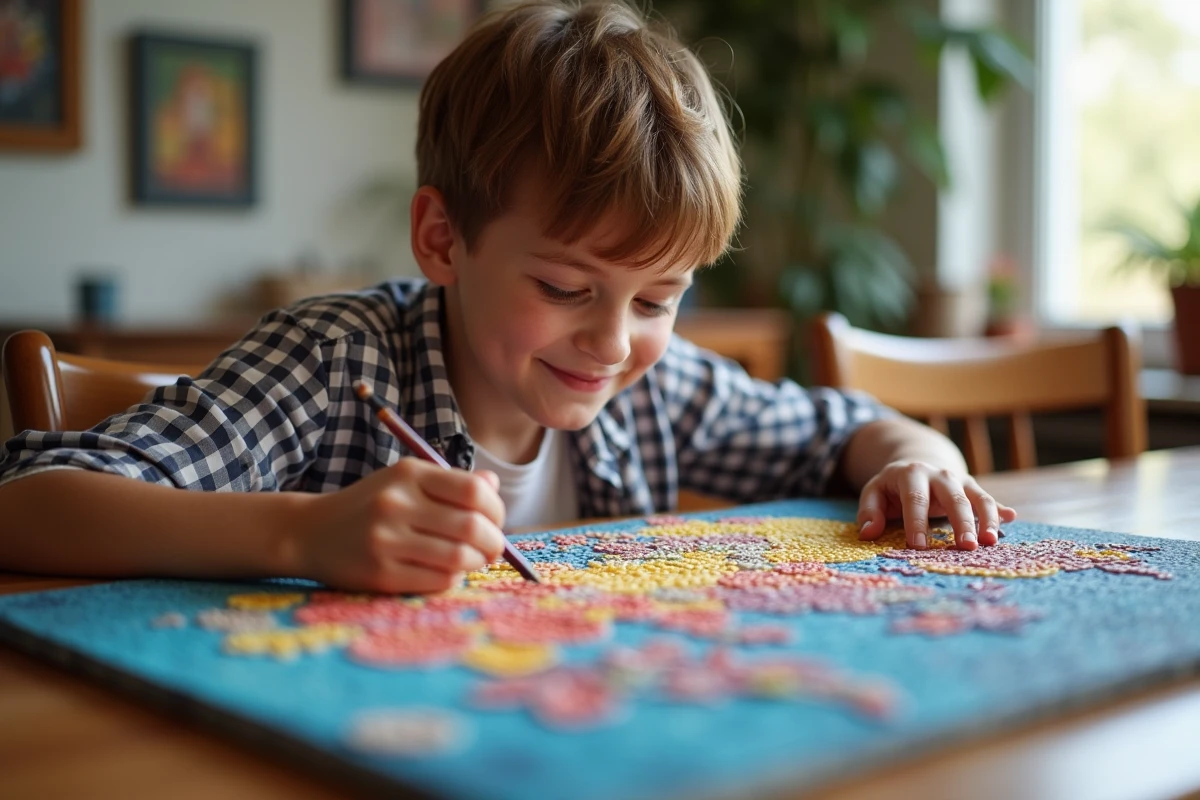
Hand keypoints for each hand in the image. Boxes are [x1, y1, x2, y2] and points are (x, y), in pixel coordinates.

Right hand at [297, 458, 506, 592]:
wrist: (308, 532)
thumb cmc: (370, 506)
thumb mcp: (405, 481)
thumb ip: (450, 483)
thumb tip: (494, 486)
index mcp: (409, 474)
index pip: (474, 491)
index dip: (496, 509)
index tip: (495, 520)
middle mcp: (396, 503)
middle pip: (471, 527)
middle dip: (493, 542)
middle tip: (492, 548)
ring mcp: (386, 540)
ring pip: (458, 558)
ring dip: (475, 563)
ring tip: (471, 560)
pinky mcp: (380, 574)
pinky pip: (437, 580)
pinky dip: (452, 578)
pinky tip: (445, 572)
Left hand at [855, 461, 1016, 550]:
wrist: (917, 463)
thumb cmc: (892, 486)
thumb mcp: (874, 492)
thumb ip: (869, 511)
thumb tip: (868, 533)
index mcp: (911, 474)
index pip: (915, 499)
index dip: (916, 522)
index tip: (918, 546)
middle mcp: (940, 475)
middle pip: (954, 498)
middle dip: (961, 522)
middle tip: (966, 547)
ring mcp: (960, 481)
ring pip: (978, 498)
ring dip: (987, 519)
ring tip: (990, 543)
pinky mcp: (974, 489)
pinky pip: (989, 500)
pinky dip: (1000, 510)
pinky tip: (1012, 519)